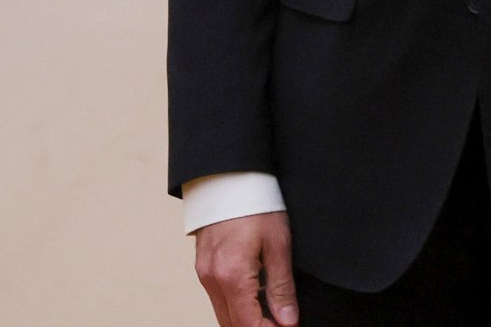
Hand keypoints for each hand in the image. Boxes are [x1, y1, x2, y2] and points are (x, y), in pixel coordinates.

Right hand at [194, 211, 297, 326]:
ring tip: (273, 314)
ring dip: (245, 319)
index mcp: (232, 277)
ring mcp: (204, 274)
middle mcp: (212, 280)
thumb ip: (281, 287)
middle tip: (282, 323)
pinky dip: (235, 305)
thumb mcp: (279, 245)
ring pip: (222, 313)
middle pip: (231, 324)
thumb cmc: (256, 206)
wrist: (229, 178)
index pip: (248, 324)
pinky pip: (217, 297)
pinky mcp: (203, 266)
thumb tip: (287, 320)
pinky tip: (256, 298)